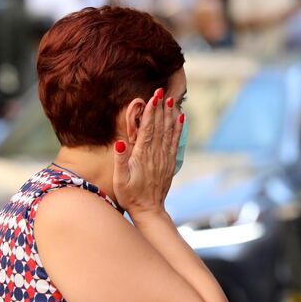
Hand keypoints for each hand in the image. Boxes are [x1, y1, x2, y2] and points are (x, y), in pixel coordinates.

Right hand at [113, 88, 182, 218]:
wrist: (149, 210)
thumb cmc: (130, 195)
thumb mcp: (120, 180)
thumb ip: (121, 161)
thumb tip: (121, 142)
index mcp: (142, 156)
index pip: (147, 129)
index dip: (150, 112)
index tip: (153, 97)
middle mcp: (155, 155)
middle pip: (159, 127)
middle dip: (161, 108)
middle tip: (162, 91)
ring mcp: (164, 159)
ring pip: (168, 133)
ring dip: (170, 116)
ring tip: (172, 100)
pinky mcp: (169, 163)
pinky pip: (174, 142)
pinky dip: (178, 129)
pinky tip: (180, 119)